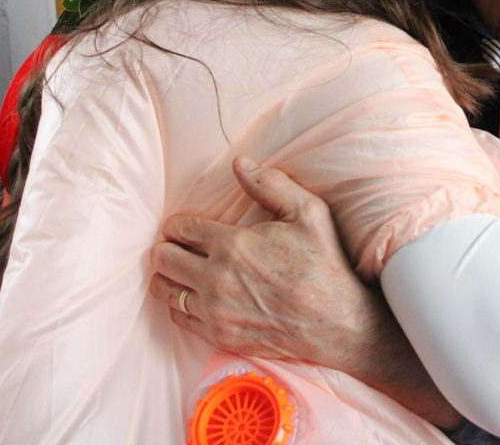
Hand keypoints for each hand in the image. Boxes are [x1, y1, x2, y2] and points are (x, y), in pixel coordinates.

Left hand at [148, 158, 462, 427]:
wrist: (336, 322)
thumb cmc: (323, 265)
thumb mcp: (308, 213)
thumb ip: (271, 184)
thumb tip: (240, 163)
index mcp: (232, 245)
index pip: (179, 229)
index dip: (177, 224)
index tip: (185, 226)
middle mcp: (215, 279)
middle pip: (163, 258)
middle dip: (168, 247)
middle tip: (179, 246)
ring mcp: (214, 311)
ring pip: (163, 290)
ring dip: (167, 276)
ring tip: (181, 270)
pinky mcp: (218, 335)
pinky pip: (178, 317)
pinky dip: (179, 303)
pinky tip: (193, 295)